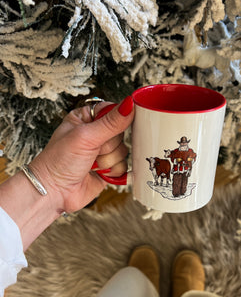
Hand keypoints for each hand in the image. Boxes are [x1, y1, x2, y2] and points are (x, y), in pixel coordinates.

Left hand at [30, 96, 133, 213]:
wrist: (54, 191)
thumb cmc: (59, 161)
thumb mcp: (85, 136)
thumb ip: (111, 122)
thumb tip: (129, 104)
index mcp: (86, 118)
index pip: (113, 110)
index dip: (116, 120)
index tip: (110, 130)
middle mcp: (96, 134)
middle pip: (121, 133)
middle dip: (109, 145)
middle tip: (93, 150)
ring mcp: (103, 152)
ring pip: (124, 151)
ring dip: (109, 160)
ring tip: (92, 164)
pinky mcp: (108, 168)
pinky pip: (124, 166)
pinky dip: (113, 171)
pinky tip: (99, 172)